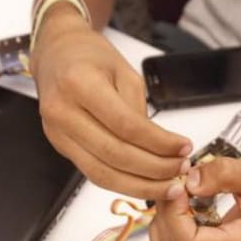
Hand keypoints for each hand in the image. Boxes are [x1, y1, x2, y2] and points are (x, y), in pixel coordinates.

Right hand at [30, 6, 192, 198]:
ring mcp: (57, 133)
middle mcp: (62, 112)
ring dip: (140, 186)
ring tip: (168, 185)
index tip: (183, 148)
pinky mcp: (61, 147)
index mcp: (79, 84)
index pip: (125, 126)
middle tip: (180, 170)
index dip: (159, 143)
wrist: (57, 54)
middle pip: (114, 155)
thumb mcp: (125, 72)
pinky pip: (94, 173)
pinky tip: (145, 184)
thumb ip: (140, 111)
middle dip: (154, 169)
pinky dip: (123, 183)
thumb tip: (161, 150)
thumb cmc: (90, 57)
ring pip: (102, 174)